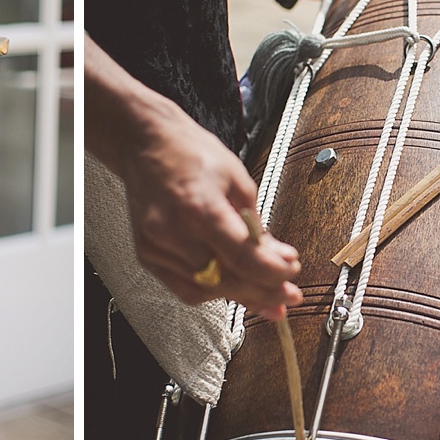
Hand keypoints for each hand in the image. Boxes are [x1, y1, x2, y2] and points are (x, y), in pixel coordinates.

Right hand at [120, 100, 300, 317]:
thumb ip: (256, 226)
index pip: (242, 257)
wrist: (147, 145)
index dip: (273, 273)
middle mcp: (172, 231)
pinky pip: (185, 288)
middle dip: (263, 291)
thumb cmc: (193, 155)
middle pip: (225, 279)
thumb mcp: (237, 181)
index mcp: (199, 206)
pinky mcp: (146, 255)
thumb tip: (279, 260)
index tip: (292, 272)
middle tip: (288, 293)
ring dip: (240, 294)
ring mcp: (155, 247)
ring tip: (267, 294)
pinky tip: (233, 287)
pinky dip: (212, 290)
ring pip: (206, 290)